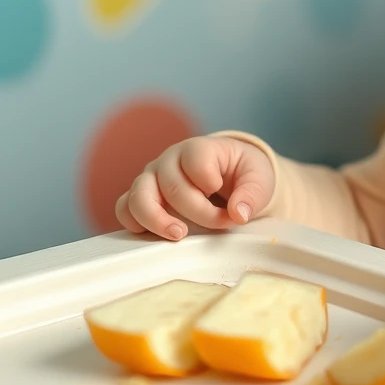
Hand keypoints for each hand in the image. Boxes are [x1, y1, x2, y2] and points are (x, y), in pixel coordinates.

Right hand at [115, 136, 274, 240]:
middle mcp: (170, 161)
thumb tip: (238, 214)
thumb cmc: (242, 173)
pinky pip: (125, 209)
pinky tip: (157, 235)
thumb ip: (253, 194)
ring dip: (157, 220)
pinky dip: (135, 224)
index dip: (209, 180)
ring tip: (179, 234)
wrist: (229, 175)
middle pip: (172, 186)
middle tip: (221, 223)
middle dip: (198, 211)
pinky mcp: (142, 197)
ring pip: (138, 196)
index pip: (196, 159)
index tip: (223, 192)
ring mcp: (152, 178)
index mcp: (199, 149)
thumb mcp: (259, 178)